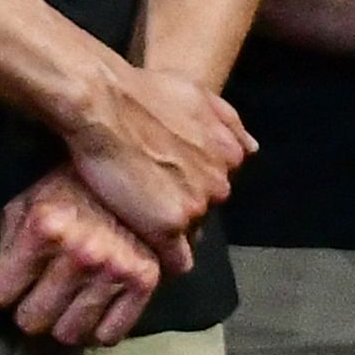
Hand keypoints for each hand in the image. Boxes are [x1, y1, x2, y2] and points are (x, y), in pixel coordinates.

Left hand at [0, 162, 168, 344]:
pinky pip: (110, 335)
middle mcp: (80, 253)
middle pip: (31, 320)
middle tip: (42, 292)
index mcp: (45, 229)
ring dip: (65, 321)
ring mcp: (115, 269)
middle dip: (32, 308)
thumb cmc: (71, 188)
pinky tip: (96, 306)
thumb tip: (4, 288)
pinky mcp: (146, 280)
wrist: (138, 170)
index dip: (4, 287)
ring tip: (69, 301)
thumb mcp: (27, 204)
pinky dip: (100, 328)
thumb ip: (10, 244)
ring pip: (69, 334)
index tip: (15, 278)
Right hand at [56, 56, 252, 244]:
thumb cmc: (144, 93)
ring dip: (168, 230)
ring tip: (138, 224)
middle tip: (148, 203)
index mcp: (231, 156)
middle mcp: (220, 184)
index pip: (216, 186)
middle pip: (204, 209)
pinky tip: (151, 261)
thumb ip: (228, 123)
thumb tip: (251, 147)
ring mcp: (196, 208)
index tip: (167, 188)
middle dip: (181, 208)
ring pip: (189, 233)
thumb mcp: (200, 95)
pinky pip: (177, 260)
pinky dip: (165, 262)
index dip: (189, 188)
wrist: (103, 105)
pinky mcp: (167, 228)